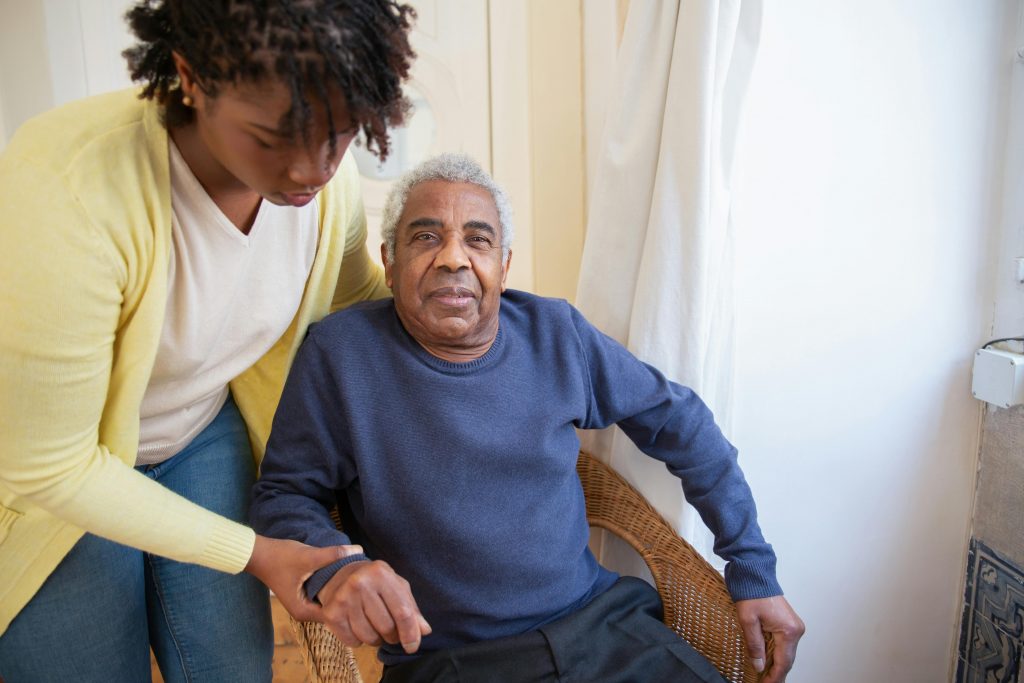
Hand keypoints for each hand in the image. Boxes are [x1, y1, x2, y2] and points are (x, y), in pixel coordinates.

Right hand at [245, 534, 363, 621]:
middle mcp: (304, 612)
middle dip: (348, 597)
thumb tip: (359, 550)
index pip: (336, 615)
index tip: (364, 588)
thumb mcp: (309, 556)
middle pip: (334, 610)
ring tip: (356, 578)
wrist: (258, 553)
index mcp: (304, 611)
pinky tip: (343, 575)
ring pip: (329, 601)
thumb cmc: (279, 557)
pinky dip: (332, 587)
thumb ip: (333, 554)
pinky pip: (323, 595)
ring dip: (340, 591)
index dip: (351, 601)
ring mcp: (303, 604)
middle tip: (364, 582)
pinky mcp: (303, 594)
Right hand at [317, 559, 431, 653]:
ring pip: (369, 637)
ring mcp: (343, 598)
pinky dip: (359, 641)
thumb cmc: (375, 582)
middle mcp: (360, 584)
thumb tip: (425, 631)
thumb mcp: (396, 587)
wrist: (339, 574)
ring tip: (373, 626)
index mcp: (381, 574)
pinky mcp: (331, 613)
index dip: (410, 633)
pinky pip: (352, 641)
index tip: (413, 646)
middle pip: (386, 627)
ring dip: (376, 639)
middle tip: (390, 630)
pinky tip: (358, 625)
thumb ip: (412, 608)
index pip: (402, 611)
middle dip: (392, 636)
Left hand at [735, 595, 803, 682]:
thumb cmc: (751, 592)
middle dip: (775, 673)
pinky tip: (766, 661)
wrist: (755, 575)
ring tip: (764, 676)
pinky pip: (783, 644)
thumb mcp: (748, 620)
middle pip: (787, 659)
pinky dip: (775, 654)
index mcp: (788, 630)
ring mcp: (794, 626)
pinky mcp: (788, 623)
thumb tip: (759, 665)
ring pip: (786, 653)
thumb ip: (754, 645)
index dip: (774, 677)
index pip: (783, 662)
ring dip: (775, 664)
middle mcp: (795, 629)